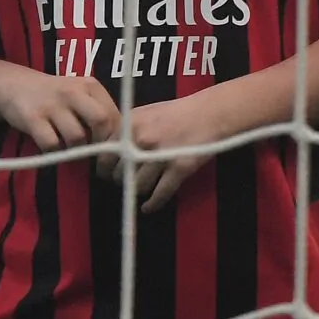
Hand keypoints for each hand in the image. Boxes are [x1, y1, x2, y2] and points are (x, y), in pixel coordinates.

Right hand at [0, 64, 117, 152]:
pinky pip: (51, 144)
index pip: (115, 114)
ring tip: (69, 147)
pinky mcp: (31, 118)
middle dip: (102, 143)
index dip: (117, 137)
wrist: (14, 85)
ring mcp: (52, 104)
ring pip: (77, 137)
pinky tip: (52, 147)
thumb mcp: (81, 95)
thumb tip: (119, 142)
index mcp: (91, 86)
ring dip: (76, 150)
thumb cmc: (56, 96)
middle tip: (95, 156)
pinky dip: (54, 152)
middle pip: (101, 121)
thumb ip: (99, 112)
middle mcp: (73, 92)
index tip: (113, 151)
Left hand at [116, 94, 234, 212]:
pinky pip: (160, 193)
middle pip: (118, 175)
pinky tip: (149, 207)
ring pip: (138, 186)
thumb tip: (107, 153)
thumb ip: (125, 131)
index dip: (106, 169)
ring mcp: (161, 155)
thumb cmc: (180, 112)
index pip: (104, 158)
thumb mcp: (146, 113)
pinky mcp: (180, 168)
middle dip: (122, 180)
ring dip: (139, 190)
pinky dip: (153, 204)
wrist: (213, 112)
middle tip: (129, 180)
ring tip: (143, 189)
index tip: (110, 173)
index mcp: (130, 126)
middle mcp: (142, 140)